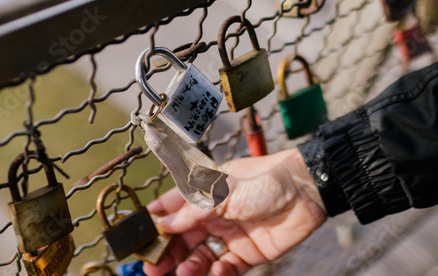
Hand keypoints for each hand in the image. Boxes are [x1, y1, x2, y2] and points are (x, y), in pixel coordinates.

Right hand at [144, 148, 326, 275]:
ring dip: (189, 266)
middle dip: (168, 251)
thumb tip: (164, 223)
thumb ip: (194, 210)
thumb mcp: (224, 192)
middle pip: (183, 237)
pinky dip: (218, 274)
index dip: (155, 221)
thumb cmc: (265, 179)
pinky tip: (217, 270)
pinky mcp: (248, 253)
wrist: (308, 191)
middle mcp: (214, 216)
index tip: (138, 236)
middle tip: (153, 266)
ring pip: (201, 256)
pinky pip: (227, 269)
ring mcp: (230, 235)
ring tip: (183, 272)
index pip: (173, 208)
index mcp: (205, 194)